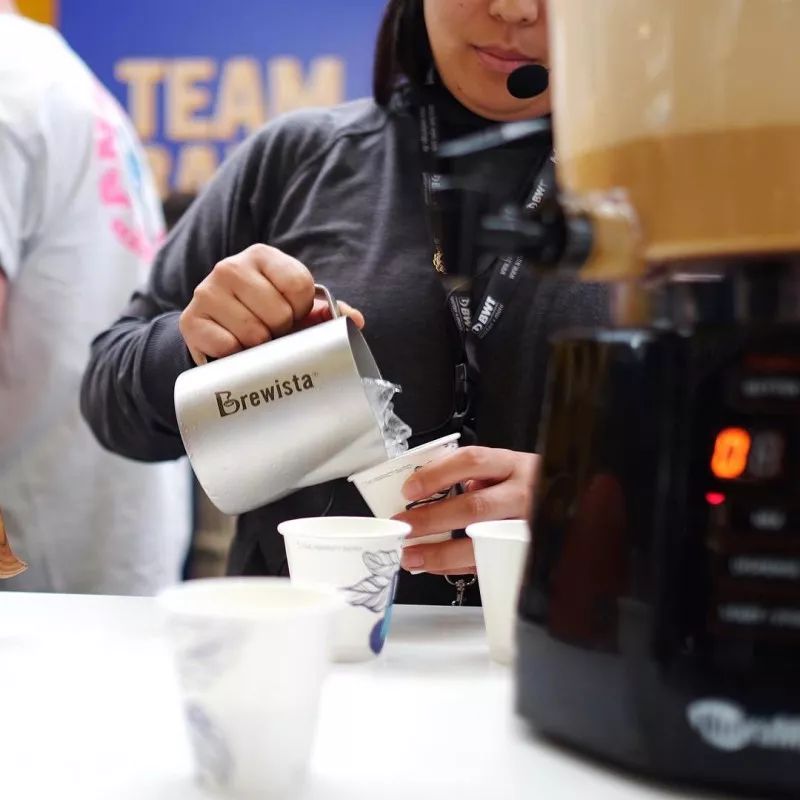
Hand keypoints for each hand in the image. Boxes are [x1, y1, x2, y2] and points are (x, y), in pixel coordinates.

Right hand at [179, 243, 364, 364]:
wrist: (214, 326)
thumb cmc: (262, 313)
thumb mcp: (293, 305)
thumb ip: (325, 310)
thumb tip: (356, 320)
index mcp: (262, 256)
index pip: (299, 285)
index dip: (302, 309)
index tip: (294, 314)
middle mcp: (231, 267)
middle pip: (279, 313)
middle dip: (281, 331)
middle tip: (271, 331)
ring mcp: (207, 292)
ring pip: (254, 333)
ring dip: (259, 346)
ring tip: (253, 339)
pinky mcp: (192, 321)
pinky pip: (228, 347)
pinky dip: (236, 355)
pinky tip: (234, 347)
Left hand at [393, 447, 538, 575]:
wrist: (566, 500)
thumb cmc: (522, 484)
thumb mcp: (501, 468)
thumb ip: (468, 474)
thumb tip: (420, 492)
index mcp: (510, 464)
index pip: (471, 461)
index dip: (437, 474)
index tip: (409, 489)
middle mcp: (522, 493)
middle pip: (473, 506)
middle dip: (432, 519)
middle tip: (403, 527)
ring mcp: (526, 525)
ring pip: (481, 541)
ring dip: (440, 551)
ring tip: (412, 556)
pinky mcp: (525, 551)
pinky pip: (487, 561)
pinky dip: (456, 565)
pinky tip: (435, 565)